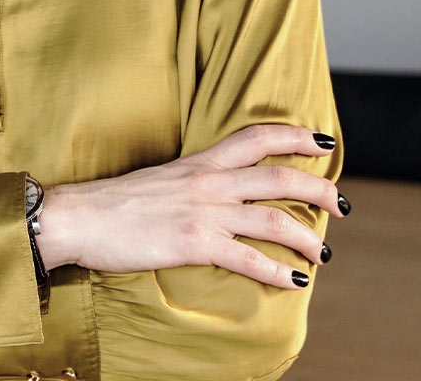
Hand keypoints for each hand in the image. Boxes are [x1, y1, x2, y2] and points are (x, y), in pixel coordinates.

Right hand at [38, 124, 345, 289]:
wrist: (79, 216)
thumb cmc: (113, 202)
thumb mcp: (159, 179)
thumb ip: (191, 183)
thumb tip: (215, 195)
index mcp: (198, 162)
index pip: (255, 137)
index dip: (294, 136)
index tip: (322, 141)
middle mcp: (207, 181)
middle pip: (278, 176)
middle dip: (318, 189)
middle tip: (340, 205)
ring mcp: (203, 212)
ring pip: (273, 218)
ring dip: (307, 238)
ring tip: (323, 254)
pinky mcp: (194, 244)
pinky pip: (248, 259)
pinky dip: (277, 272)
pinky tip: (294, 283)